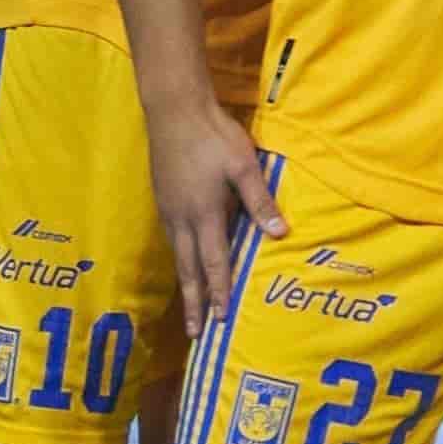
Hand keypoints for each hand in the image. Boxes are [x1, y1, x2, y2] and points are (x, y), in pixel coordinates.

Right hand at [149, 101, 281, 329]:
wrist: (173, 111)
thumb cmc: (214, 136)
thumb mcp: (244, 166)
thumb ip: (260, 201)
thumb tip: (279, 235)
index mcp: (203, 214)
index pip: (214, 262)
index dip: (218, 291)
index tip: (221, 318)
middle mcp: (181, 218)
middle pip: (189, 269)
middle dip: (194, 302)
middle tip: (196, 333)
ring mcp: (168, 209)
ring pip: (178, 256)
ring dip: (185, 284)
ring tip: (190, 307)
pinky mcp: (163, 200)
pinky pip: (173, 240)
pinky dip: (180, 260)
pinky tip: (185, 263)